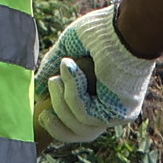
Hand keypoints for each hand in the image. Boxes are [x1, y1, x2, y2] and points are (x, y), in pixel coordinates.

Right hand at [32, 7, 156, 147]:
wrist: (124, 27)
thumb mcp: (68, 49)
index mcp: (103, 95)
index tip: (41, 113)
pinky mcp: (119, 114)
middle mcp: (113, 108)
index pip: (80, 125)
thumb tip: (38, 88)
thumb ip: (52, 67)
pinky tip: (70, 68)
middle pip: (80, 134)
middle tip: (46, 102)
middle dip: (56, 124)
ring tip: (61, 71)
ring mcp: (118, 113)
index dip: (58, 124)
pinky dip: (72, 91)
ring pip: (79, 126)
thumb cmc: (100, 32)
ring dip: (61, 99)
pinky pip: (85, 115)